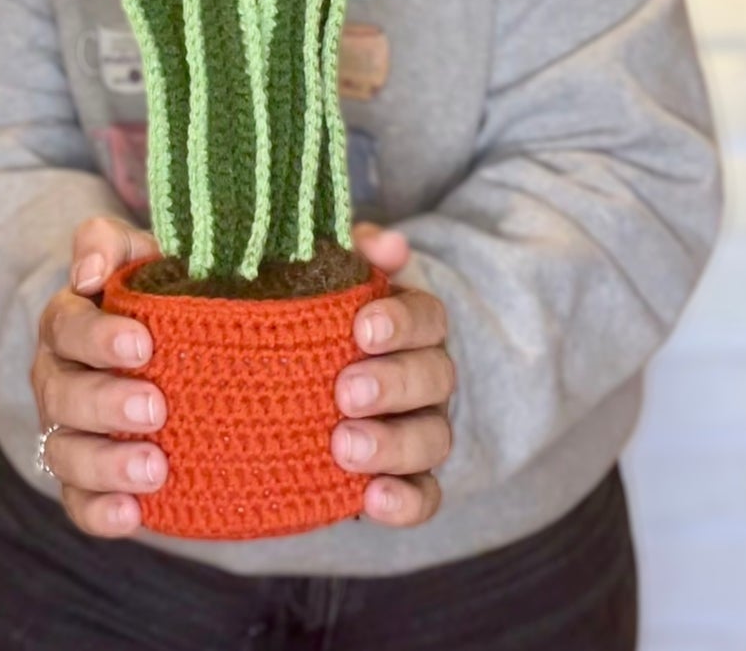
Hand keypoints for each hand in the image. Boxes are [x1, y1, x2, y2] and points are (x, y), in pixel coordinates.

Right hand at [30, 214, 166, 537]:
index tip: (142, 345)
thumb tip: (88, 270)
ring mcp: (67, 430)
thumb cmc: (160, 292)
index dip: (97, 337)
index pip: (66, 325)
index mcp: (69, 321)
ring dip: (105, 464)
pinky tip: (133, 513)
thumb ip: (111, 243)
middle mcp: (58, 377)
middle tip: (154, 408)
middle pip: (62, 394)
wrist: (182, 347)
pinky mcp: (85, 480)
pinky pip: (78, 502)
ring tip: (155, 469)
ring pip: (65, 452)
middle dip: (105, 404)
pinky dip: (100, 512)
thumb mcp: (143, 254)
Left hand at [334, 222, 454, 527]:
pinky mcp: (408, 477)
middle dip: (393, 384)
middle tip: (346, 392)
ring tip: (346, 448)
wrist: (311, 370)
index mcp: (413, 323)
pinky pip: (425, 495)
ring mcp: (422, 427)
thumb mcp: (331, 273)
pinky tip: (371, 500)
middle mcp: (426, 374)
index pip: (426, 317)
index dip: (402, 323)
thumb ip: (356, 252)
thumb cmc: (321, 313)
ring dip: (394, 444)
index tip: (362, 328)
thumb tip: (386, 244)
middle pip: (434, 378)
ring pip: (433, 438)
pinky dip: (406, 501)